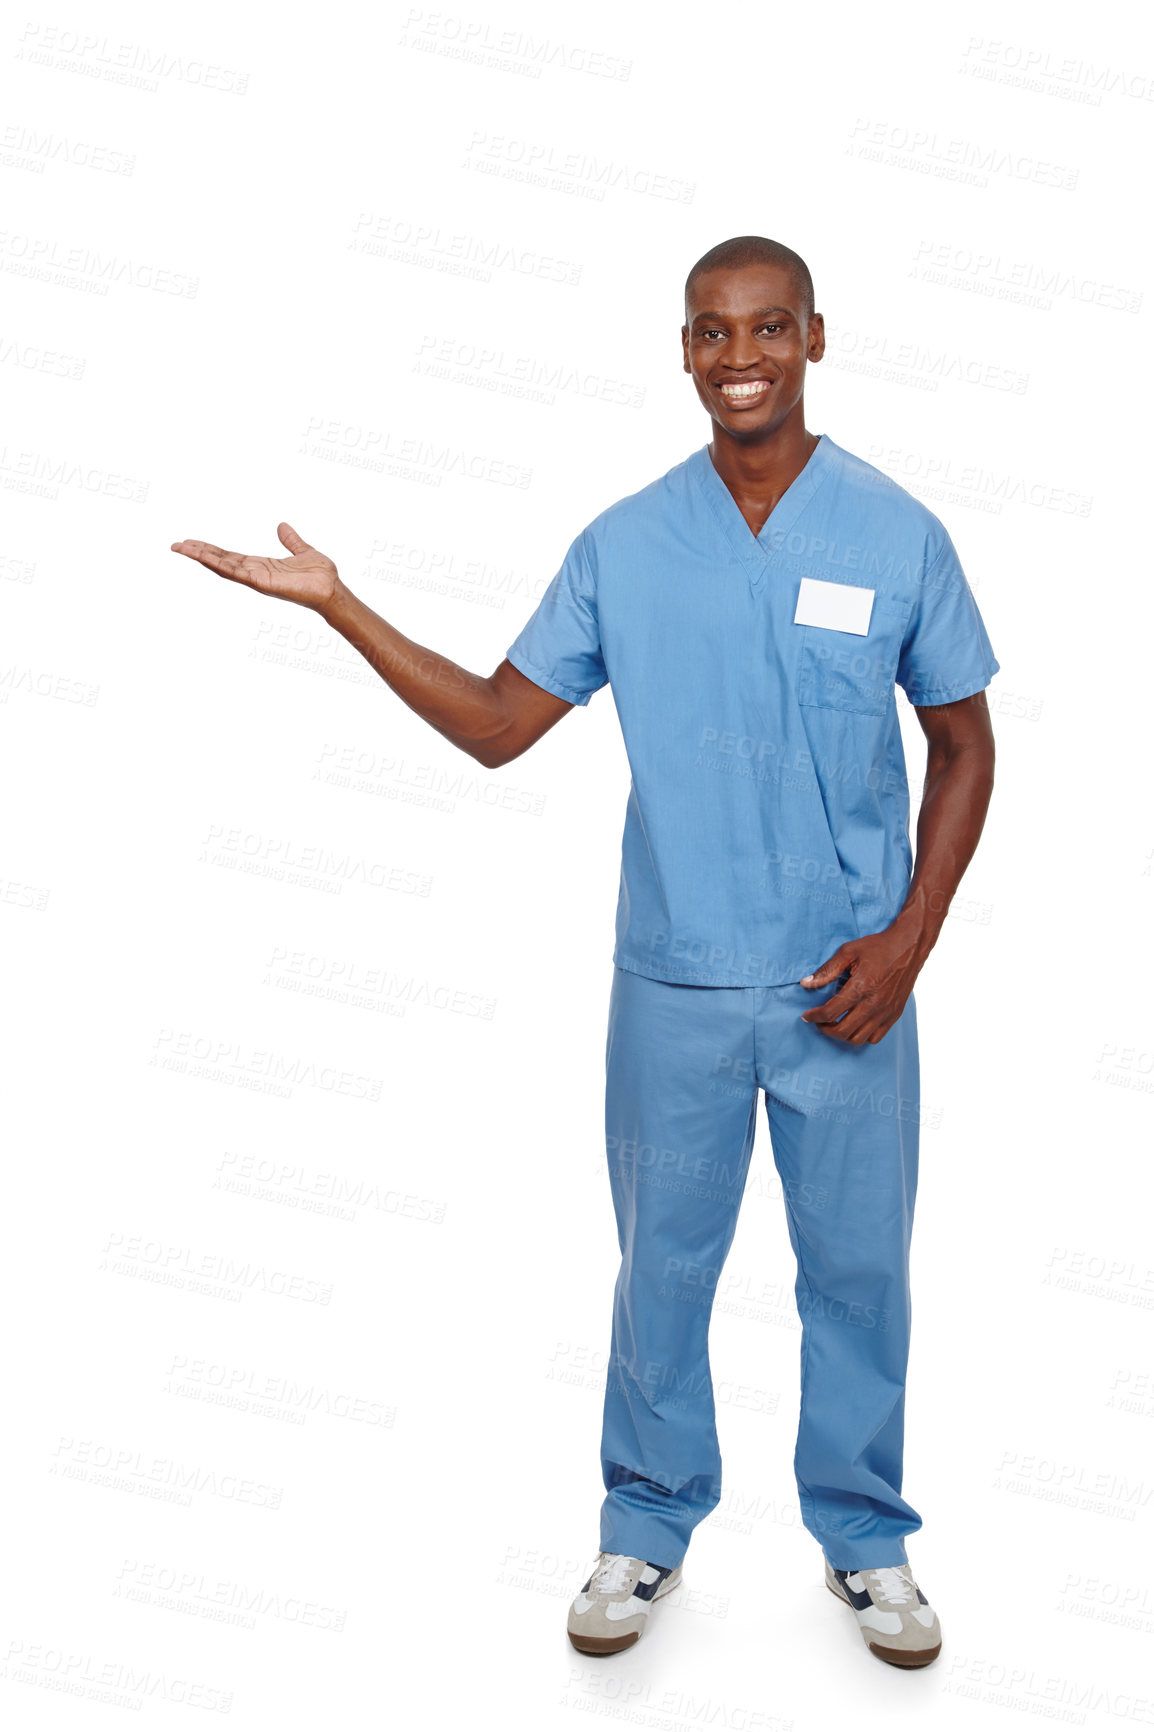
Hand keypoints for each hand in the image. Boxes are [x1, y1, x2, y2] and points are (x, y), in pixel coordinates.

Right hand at [170, 522, 338, 612]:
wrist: (332, 590)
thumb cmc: (320, 576)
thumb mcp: (302, 551)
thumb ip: (290, 540)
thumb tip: (282, 526)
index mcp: (261, 566)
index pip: (229, 557)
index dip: (211, 550)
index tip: (192, 542)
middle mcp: (255, 574)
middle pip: (220, 562)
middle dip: (198, 553)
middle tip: (176, 545)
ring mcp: (256, 580)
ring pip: (223, 567)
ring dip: (202, 557)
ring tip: (182, 548)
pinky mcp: (262, 583)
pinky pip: (237, 573)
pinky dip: (220, 565)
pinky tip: (205, 558)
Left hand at [799, 922, 927, 1044]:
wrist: (909, 947)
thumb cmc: (878, 947)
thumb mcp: (848, 951)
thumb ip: (827, 970)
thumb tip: (806, 983)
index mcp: (860, 988)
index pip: (830, 1012)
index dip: (814, 1017)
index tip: (807, 1016)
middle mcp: (874, 1004)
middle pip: (843, 1031)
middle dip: (825, 1029)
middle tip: (819, 1021)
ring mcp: (886, 1012)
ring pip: (858, 1039)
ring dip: (842, 1035)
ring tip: (835, 1024)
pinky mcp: (894, 1015)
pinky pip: (875, 1038)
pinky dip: (861, 1036)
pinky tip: (854, 1025)